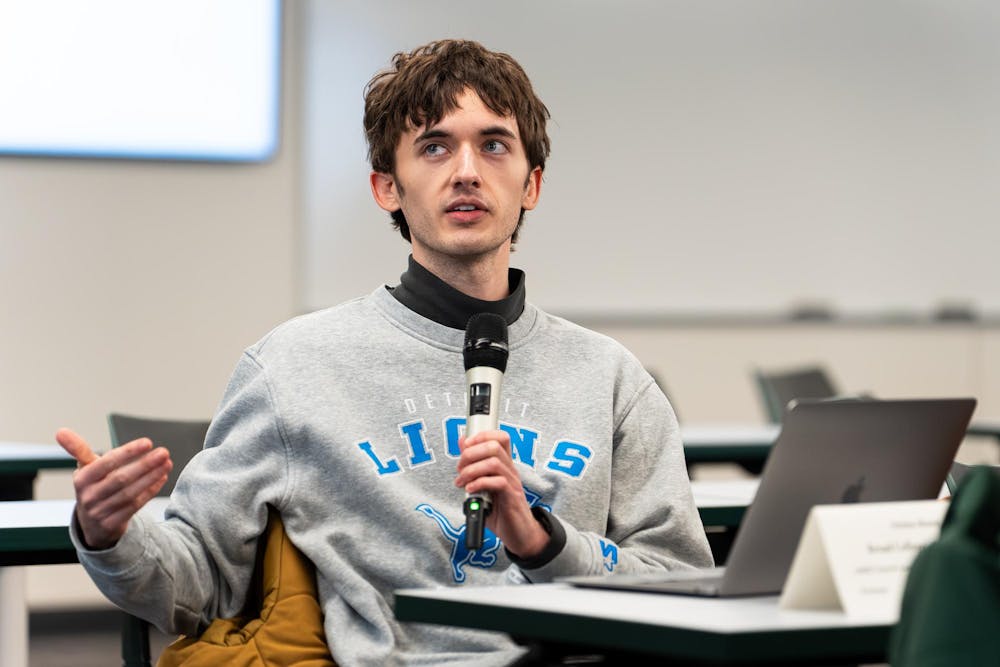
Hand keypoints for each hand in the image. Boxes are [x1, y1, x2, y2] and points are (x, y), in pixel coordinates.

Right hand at [55, 428, 172, 549]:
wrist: (91, 524)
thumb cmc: (93, 487)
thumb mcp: (85, 469)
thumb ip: (78, 449)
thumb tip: (60, 431)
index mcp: (81, 479)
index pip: (105, 463)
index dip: (127, 453)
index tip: (148, 442)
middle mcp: (89, 497)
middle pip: (120, 479)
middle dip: (144, 465)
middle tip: (164, 452)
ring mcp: (100, 512)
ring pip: (130, 493)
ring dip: (151, 477)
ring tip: (167, 462)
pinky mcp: (113, 524)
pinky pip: (135, 506)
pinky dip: (150, 491)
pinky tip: (162, 477)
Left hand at [455, 429, 548, 557]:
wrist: (519, 535)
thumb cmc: (500, 512)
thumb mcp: (482, 486)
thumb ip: (473, 465)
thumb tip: (462, 444)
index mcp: (504, 466)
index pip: (500, 438)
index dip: (481, 435)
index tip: (466, 446)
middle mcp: (510, 471)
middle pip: (494, 446)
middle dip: (471, 454)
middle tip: (460, 469)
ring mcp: (513, 483)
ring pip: (494, 462)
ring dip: (472, 470)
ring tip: (462, 482)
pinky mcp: (512, 497)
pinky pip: (498, 482)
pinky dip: (479, 484)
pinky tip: (471, 491)